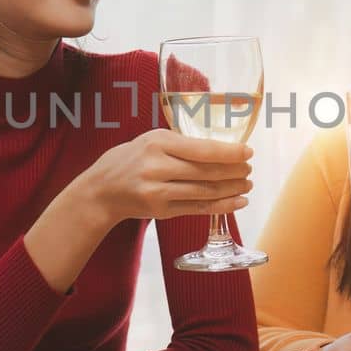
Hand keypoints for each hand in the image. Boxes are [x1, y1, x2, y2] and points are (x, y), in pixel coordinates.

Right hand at [80, 129, 252, 224]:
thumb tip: (223, 148)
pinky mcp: (160, 210)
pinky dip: (221, 206)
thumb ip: (181, 143)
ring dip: (231, 190)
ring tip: (247, 186)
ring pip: (204, 191)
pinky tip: (237, 202)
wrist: (101, 189)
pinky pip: (197, 208)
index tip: (248, 152)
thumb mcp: (151, 140)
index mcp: (158, 142)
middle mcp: (157, 166)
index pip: (202, 149)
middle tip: (249, 170)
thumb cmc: (130, 159)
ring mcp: (158, 191)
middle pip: (206, 171)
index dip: (230, 153)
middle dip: (234, 172)